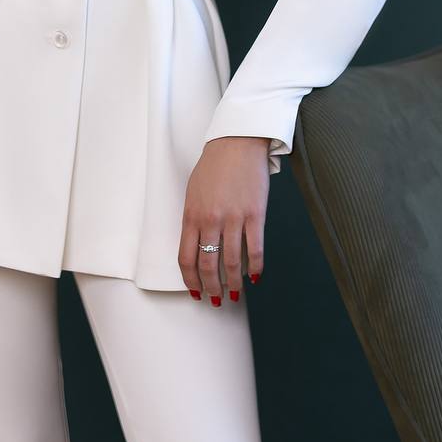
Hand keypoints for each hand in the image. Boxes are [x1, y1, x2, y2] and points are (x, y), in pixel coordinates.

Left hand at [178, 136, 269, 304]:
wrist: (236, 142)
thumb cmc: (213, 165)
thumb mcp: (193, 192)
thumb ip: (193, 219)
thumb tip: (197, 246)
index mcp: (192, 214)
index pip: (186, 258)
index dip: (191, 281)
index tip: (196, 292)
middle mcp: (211, 219)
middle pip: (208, 265)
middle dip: (212, 288)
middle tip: (216, 300)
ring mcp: (234, 218)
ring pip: (231, 262)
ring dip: (233, 283)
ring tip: (235, 294)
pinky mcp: (255, 214)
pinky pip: (255, 249)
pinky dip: (255, 267)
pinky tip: (255, 277)